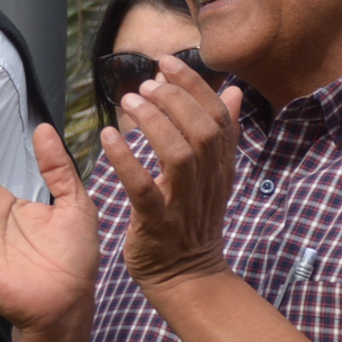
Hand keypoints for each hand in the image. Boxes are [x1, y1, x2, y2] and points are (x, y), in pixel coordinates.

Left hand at [96, 61, 243, 288]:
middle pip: (203, 131)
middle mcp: (207, 182)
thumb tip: (234, 92)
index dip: (195, 86)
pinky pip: (143, 188)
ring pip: (179, 155)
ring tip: (128, 102)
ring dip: (154, 123)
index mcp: (220, 168)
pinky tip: (108, 138)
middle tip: (146, 83)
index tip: (167, 63)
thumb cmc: (192, 221)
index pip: (219, 118)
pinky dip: (126, 160)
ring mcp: (183, 204)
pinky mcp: (157, 224)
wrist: (187, 278)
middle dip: (176, 99)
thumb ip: (221, 134)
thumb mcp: (213, 176)